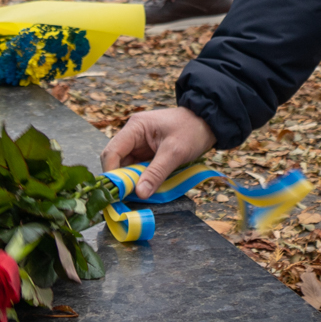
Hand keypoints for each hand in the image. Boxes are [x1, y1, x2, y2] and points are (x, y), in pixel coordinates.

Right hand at [100, 104, 216, 198]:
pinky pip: (137, 168)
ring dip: (130, 181)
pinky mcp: (147, 153)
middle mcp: (133, 135)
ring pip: (125, 166)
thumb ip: (156, 173)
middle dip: (120, 179)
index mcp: (135, 128)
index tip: (117, 192)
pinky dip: (139, 179)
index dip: (111, 173)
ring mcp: (139, 144)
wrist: (208, 123)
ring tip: (135, 197)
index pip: (112, 152)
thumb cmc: (192, 131)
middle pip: (116, 160)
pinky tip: (144, 190)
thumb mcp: (175, 152)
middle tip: (126, 198)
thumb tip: (139, 193)